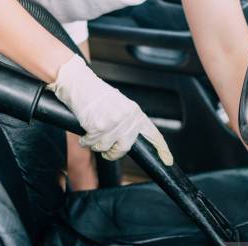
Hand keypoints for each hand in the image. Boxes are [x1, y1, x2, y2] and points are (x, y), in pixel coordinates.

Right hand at [48, 55, 172, 164]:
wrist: (79, 83)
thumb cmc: (96, 95)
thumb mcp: (120, 107)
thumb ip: (128, 123)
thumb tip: (128, 142)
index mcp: (136, 113)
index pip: (154, 134)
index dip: (162, 149)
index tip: (168, 161)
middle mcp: (128, 118)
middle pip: (124, 149)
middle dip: (112, 153)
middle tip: (105, 149)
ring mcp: (114, 122)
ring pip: (106, 148)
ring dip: (96, 145)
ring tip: (91, 134)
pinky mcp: (100, 126)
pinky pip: (92, 144)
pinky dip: (85, 142)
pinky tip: (84, 133)